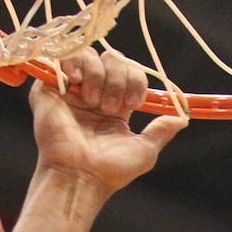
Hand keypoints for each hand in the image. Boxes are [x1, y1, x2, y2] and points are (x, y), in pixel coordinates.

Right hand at [30, 48, 187, 194]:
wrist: (79, 177)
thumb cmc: (110, 170)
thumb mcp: (145, 151)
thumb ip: (161, 131)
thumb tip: (183, 117)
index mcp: (114, 104)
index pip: (129, 72)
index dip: (135, 80)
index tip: (134, 103)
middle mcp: (92, 93)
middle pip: (112, 58)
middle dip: (119, 77)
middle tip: (111, 107)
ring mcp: (70, 90)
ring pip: (90, 55)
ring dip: (98, 74)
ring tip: (93, 102)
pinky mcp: (48, 88)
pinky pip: (61, 56)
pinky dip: (74, 63)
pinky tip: (78, 83)